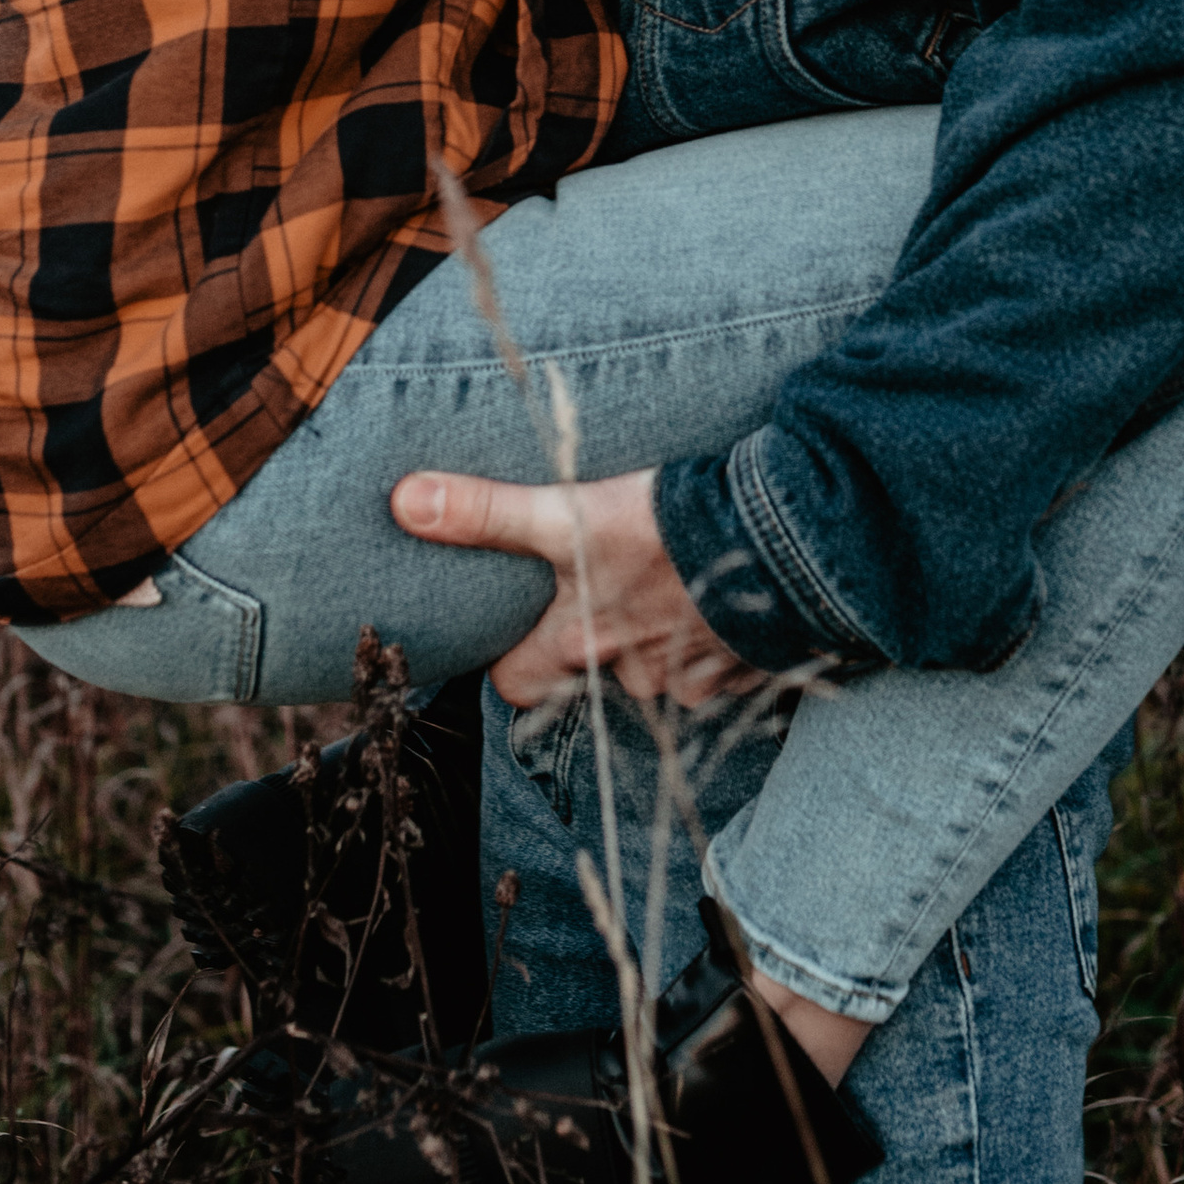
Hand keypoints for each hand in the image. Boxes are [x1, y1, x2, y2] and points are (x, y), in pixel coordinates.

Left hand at [391, 462, 764, 708]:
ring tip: (664, 585)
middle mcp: (631, 675)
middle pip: (587, 679)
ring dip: (656, 641)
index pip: (516, 681)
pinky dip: (712, 641)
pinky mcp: (744, 672)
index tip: (517, 625)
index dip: (511, 656)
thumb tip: (403, 502)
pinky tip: (716, 599)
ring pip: (655, 675)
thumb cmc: (667, 526)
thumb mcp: (567, 512)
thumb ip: (486, 512)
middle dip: (588, 648)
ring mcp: (691, 681)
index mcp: (580, 641)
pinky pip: (715, 669)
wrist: (781, 541)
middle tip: (597, 597)